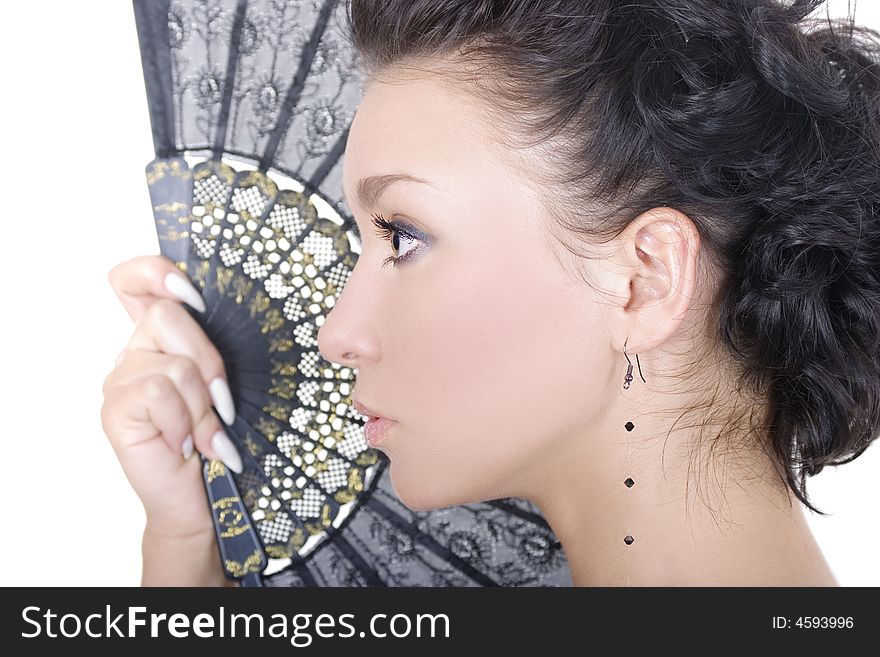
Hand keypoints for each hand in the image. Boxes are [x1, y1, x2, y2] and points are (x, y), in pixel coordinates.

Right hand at [101, 255, 241, 539]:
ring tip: (205, 435)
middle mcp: (135, 352)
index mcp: (160, 339)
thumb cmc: (220, 437)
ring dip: (202, 406)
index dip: (155, 272)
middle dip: (209, 361)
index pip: (133, 281)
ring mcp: (120, 379)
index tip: (192, 293)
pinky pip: (159, 392)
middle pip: (168, 316)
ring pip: (174, 364)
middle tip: (222, 405)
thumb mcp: (225, 384)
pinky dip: (185, 422)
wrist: (206, 496)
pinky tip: (187, 446)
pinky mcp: (115, 408)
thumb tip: (243, 313)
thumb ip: (217, 348)